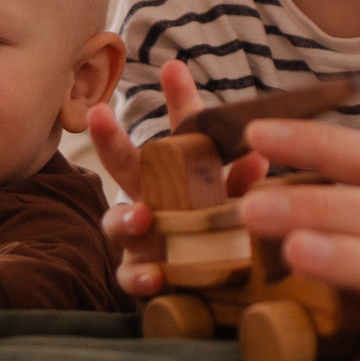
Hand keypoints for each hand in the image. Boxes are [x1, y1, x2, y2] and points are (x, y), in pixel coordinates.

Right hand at [89, 60, 265, 299]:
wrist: (212, 292)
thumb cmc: (219, 238)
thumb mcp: (236, 206)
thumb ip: (242, 185)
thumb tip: (259, 158)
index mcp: (179, 174)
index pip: (181, 130)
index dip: (178, 99)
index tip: (175, 68)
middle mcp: (151, 198)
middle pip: (124, 163)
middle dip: (109, 138)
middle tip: (100, 114)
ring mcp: (141, 237)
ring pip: (117, 221)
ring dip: (125, 217)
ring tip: (142, 217)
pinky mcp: (143, 276)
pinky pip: (132, 276)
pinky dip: (141, 277)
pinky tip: (155, 277)